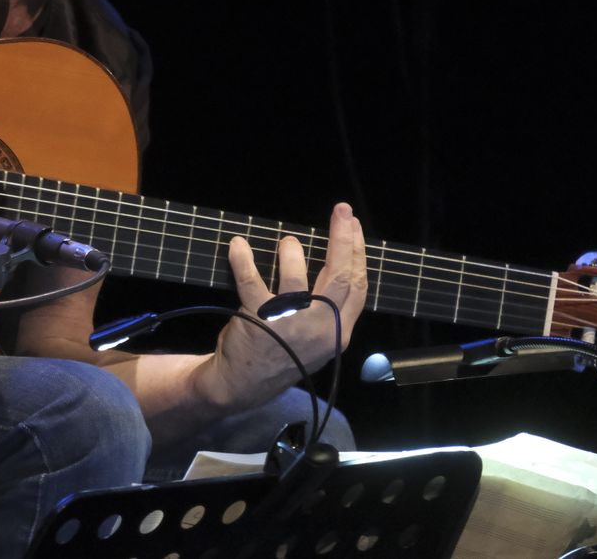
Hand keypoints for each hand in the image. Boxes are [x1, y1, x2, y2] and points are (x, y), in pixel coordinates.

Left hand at [201, 202, 367, 409]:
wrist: (243, 385)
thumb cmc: (282, 355)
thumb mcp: (318, 342)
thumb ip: (331, 312)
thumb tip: (339, 264)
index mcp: (338, 333)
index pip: (357, 287)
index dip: (357, 253)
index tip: (354, 226)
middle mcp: (319, 329)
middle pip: (339, 276)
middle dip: (343, 238)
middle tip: (342, 210)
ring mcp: (289, 324)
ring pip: (296, 277)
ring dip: (290, 251)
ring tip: (287, 241)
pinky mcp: (258, 318)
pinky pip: (251, 279)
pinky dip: (242, 259)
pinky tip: (238, 245)